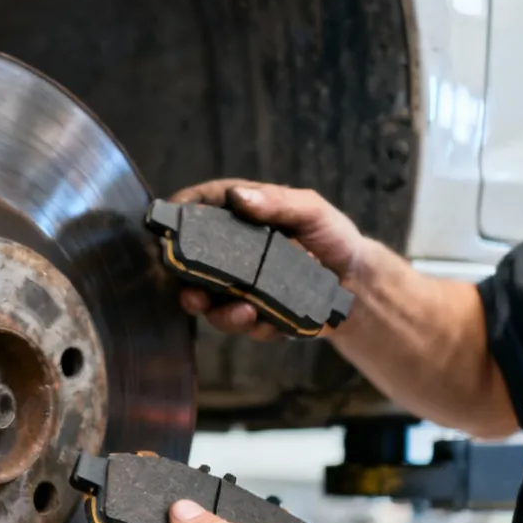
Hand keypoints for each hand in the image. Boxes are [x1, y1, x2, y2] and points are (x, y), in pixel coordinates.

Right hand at [169, 179, 371, 340]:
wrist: (356, 284)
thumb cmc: (333, 237)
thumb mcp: (311, 211)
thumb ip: (277, 202)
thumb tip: (239, 197)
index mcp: (240, 217)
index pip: (199, 208)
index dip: (179, 214)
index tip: (166, 224)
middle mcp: (230, 252)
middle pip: (190, 263)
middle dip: (185, 282)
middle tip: (192, 294)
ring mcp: (236, 285)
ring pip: (208, 302)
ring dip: (219, 313)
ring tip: (245, 313)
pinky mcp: (249, 313)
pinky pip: (238, 324)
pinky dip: (251, 325)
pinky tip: (268, 321)